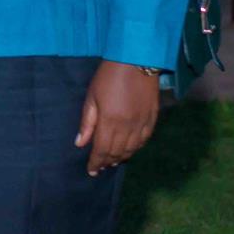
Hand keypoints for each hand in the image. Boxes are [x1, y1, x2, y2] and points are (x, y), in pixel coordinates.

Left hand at [75, 60, 161, 175]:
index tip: (91, 171)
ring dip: (122, 158)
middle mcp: (127, 127)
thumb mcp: (91, 97)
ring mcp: (142, 124)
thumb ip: (87, 122)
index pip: (102, 149)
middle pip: (117, 152)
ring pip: (132, 149)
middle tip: (100, 167)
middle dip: (107, 162)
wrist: (136, 61)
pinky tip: (130, 150)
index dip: (96, 162)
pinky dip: (136, 149)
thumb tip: (80, 144)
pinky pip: (144, 141)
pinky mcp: (153, 119)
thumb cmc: (108, 76)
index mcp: (110, 122)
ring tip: (113, 162)